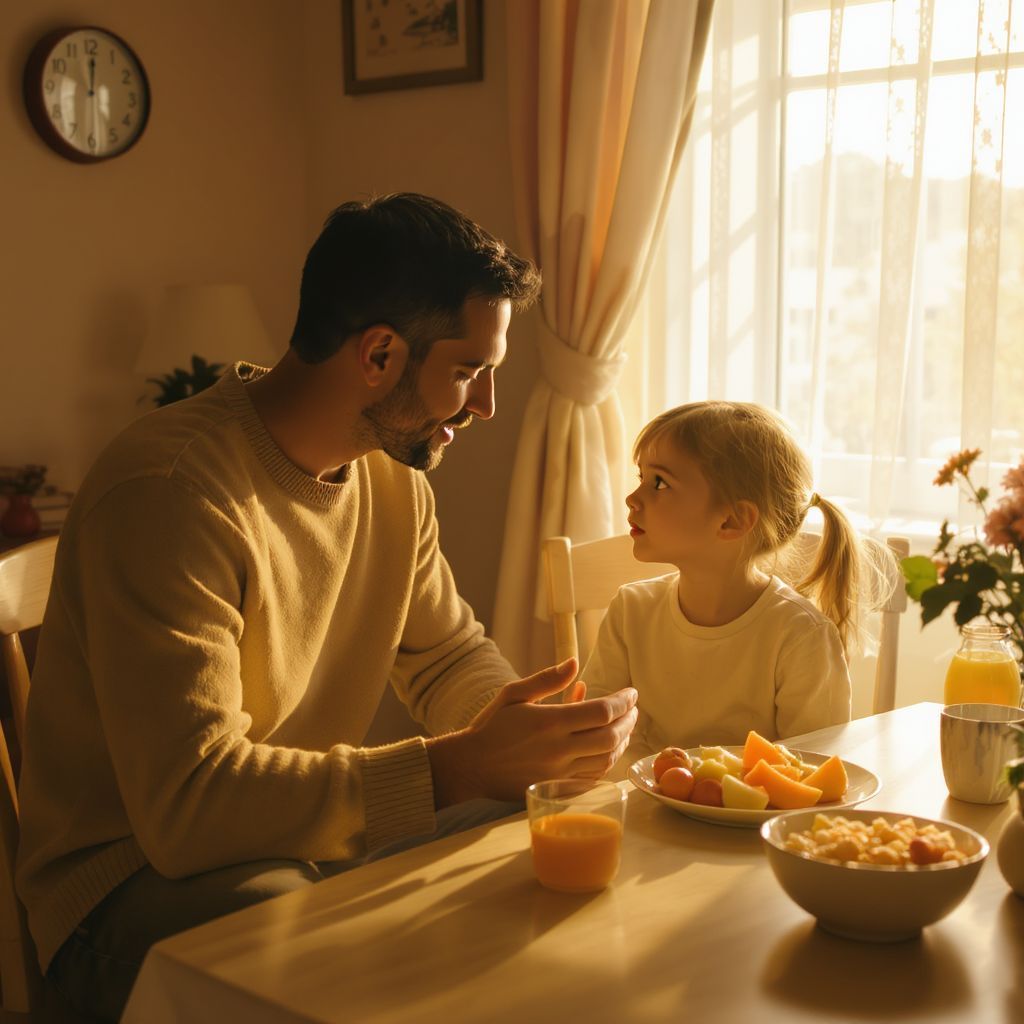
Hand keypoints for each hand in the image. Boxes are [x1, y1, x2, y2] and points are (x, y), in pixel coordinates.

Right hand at [427, 659, 637, 805]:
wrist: (471, 766)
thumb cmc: (491, 726)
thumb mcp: (514, 694)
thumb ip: (547, 679)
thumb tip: (574, 662)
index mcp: (550, 722)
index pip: (602, 711)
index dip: (623, 701)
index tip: (632, 693)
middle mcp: (558, 750)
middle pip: (611, 737)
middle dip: (629, 721)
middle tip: (634, 710)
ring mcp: (559, 773)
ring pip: (606, 760)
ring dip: (622, 742)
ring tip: (625, 727)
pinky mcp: (557, 789)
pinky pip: (593, 778)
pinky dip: (607, 762)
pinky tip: (608, 749)